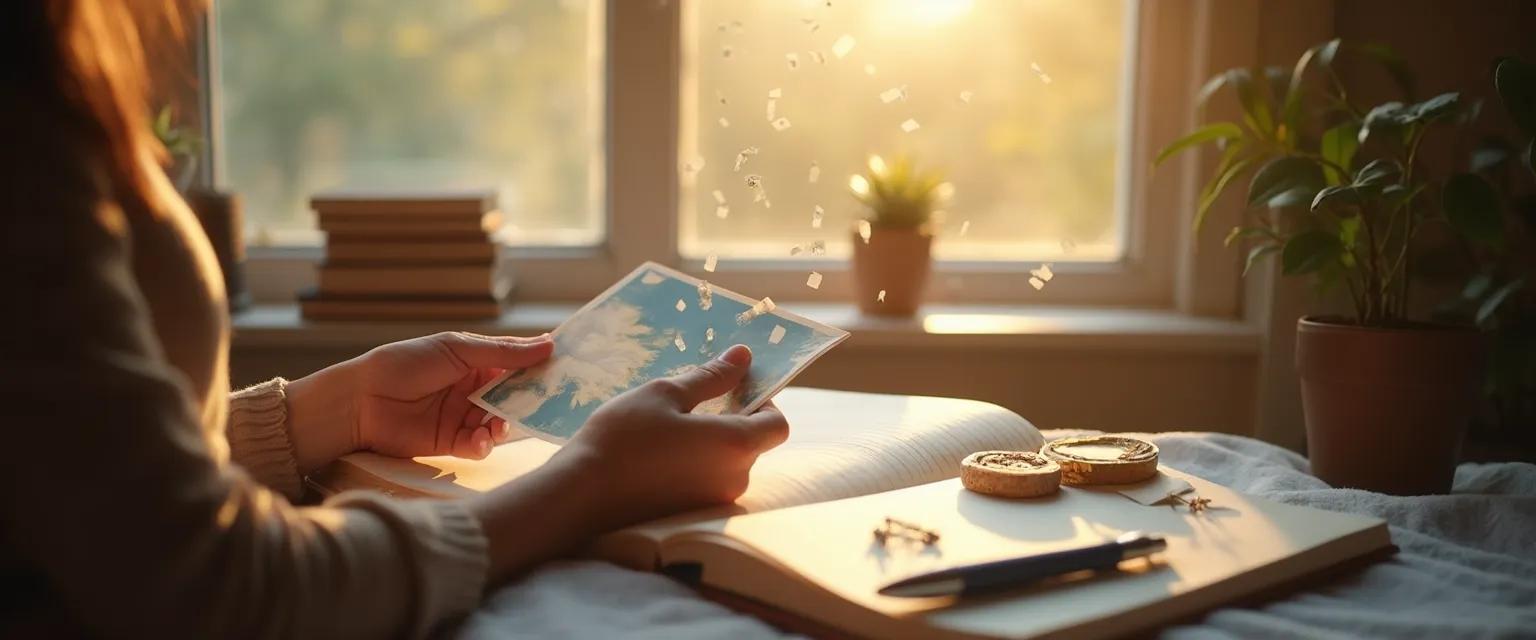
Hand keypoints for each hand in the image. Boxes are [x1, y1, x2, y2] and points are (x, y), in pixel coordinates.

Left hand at [284, 332, 553, 471]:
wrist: (359, 403)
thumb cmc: (404, 364)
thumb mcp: (457, 350)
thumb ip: (502, 352)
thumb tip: (549, 343)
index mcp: (474, 360)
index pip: (516, 363)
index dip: (540, 367)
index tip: (567, 370)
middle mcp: (472, 388)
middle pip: (513, 395)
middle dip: (529, 401)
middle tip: (549, 406)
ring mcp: (462, 416)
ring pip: (499, 422)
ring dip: (505, 425)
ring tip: (501, 425)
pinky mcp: (450, 443)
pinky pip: (479, 445)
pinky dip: (484, 444)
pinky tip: (480, 441)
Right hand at [551, 343, 790, 528]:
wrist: (581, 495)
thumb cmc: (623, 437)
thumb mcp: (665, 394)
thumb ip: (711, 377)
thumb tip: (743, 356)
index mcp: (736, 445)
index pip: (777, 424)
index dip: (764, 403)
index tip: (733, 390)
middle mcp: (735, 479)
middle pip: (753, 444)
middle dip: (732, 421)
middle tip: (692, 403)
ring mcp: (714, 502)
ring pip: (728, 464)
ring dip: (711, 444)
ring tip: (669, 428)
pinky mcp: (692, 516)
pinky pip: (707, 482)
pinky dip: (695, 466)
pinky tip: (659, 455)